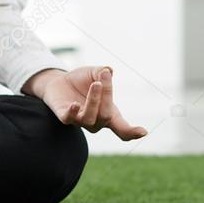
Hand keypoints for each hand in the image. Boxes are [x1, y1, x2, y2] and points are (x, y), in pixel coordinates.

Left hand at [24, 66, 146, 140]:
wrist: (59, 81)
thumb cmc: (83, 80)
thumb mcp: (95, 72)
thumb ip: (103, 72)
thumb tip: (108, 70)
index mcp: (110, 114)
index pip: (122, 129)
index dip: (133, 132)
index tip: (144, 132)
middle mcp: (96, 122)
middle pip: (106, 115)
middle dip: (107, 95)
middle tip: (104, 76)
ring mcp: (80, 121)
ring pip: (90, 118)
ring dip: (94, 99)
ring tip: (95, 83)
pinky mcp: (65, 117)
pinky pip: (70, 119)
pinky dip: (73, 112)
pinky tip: (75, 104)